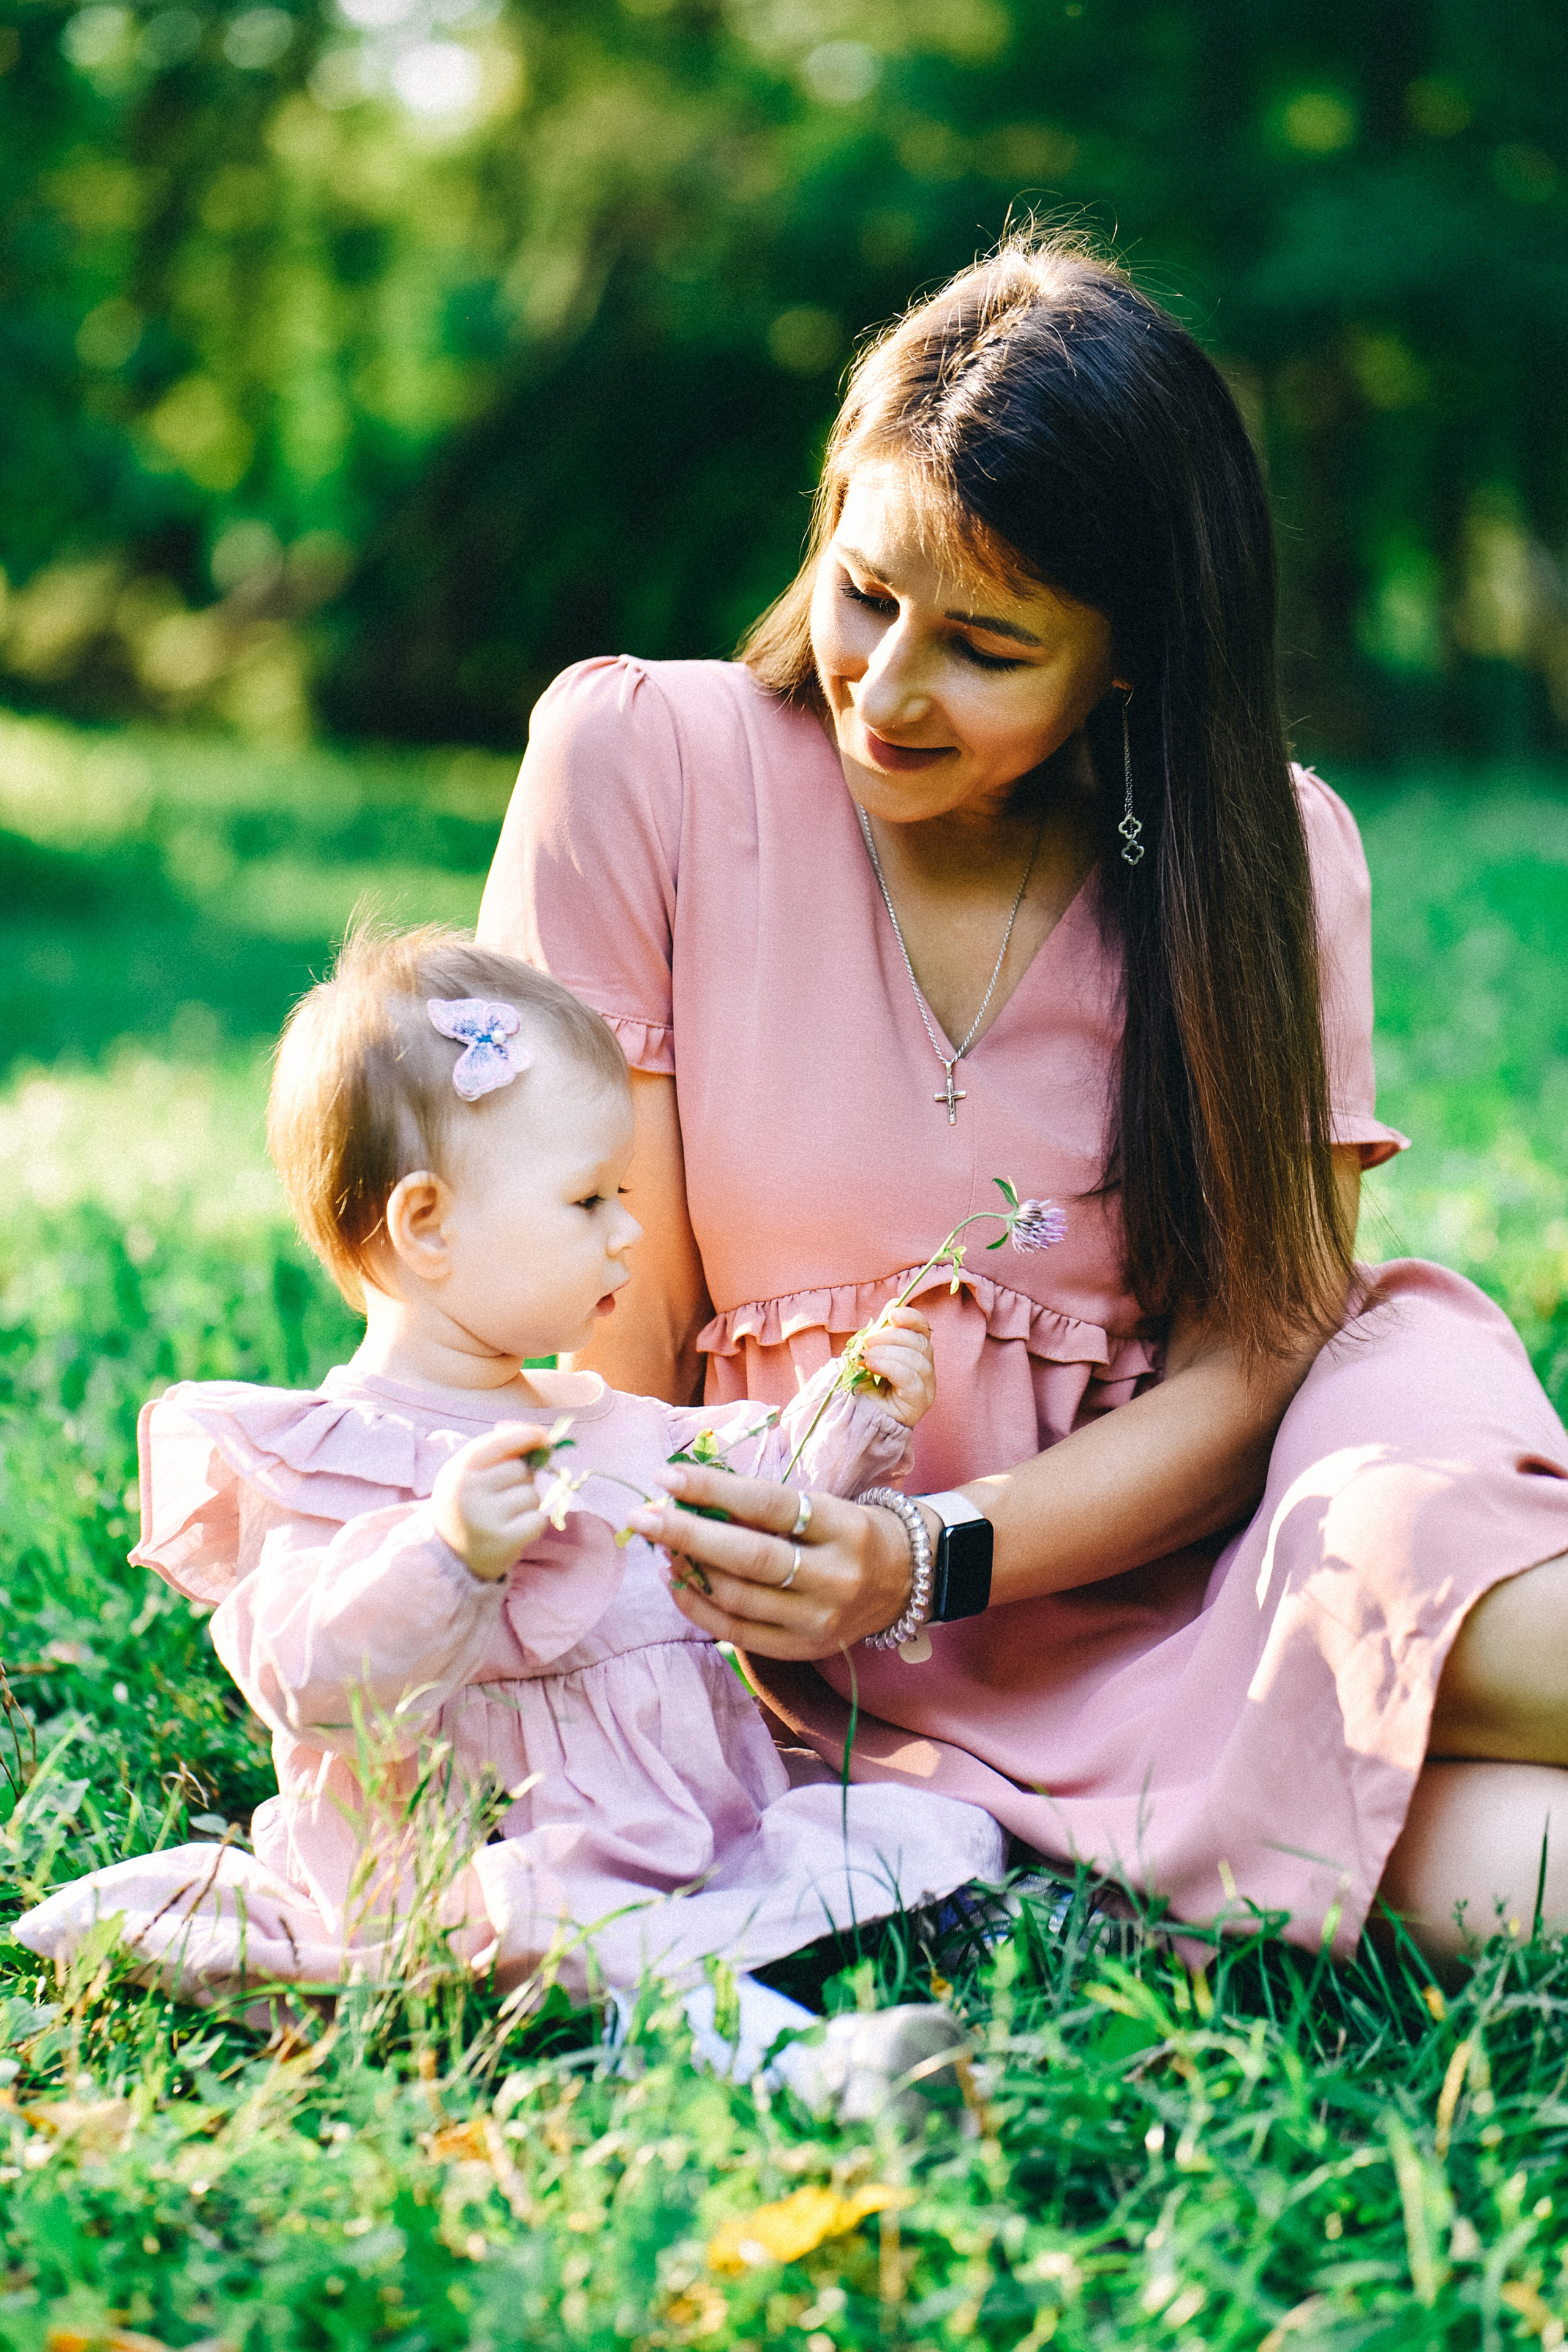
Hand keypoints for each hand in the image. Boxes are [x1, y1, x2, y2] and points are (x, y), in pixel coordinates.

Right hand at [431, 1422, 552, 1583]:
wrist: (450, 1556)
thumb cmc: (468, 1506)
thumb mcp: (469, 1474)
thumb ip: (497, 1452)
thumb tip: (539, 1435)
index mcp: (457, 1471)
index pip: (497, 1444)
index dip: (523, 1435)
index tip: (541, 1435)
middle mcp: (468, 1492)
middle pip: (521, 1469)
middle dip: (521, 1480)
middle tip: (504, 1496)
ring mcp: (485, 1518)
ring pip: (532, 1495)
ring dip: (527, 1504)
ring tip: (506, 1516)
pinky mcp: (504, 1541)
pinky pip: (538, 1520)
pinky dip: (532, 1524)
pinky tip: (514, 1530)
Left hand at [623, 1465, 917, 1658]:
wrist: (905, 1582)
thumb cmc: (851, 1532)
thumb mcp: (825, 1506)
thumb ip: (765, 1507)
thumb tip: (690, 1496)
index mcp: (844, 1527)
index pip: (770, 1505)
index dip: (715, 1490)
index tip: (668, 1476)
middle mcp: (835, 1577)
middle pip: (748, 1557)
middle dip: (686, 1534)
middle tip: (642, 1515)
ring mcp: (819, 1620)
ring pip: (737, 1598)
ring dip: (687, 1569)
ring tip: (660, 1545)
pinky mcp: (802, 1649)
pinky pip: (736, 1632)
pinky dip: (698, 1606)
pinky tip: (677, 1580)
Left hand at [853, 1302, 935, 1428]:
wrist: (854, 1417)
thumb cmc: (863, 1385)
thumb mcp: (871, 1352)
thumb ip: (882, 1330)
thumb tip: (893, 1303)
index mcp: (917, 1355)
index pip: (925, 1330)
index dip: (912, 1318)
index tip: (891, 1314)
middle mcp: (927, 1371)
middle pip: (922, 1344)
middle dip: (892, 1337)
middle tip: (867, 1342)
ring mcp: (926, 1389)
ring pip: (919, 1361)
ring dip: (889, 1353)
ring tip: (867, 1357)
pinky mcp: (918, 1404)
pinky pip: (912, 1380)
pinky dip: (890, 1368)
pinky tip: (872, 1366)